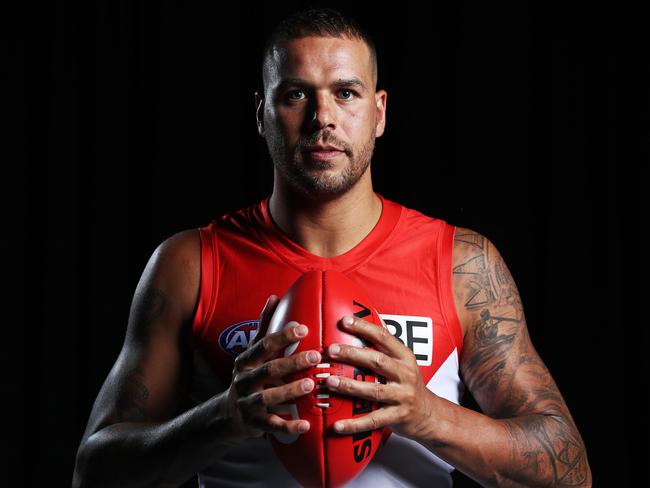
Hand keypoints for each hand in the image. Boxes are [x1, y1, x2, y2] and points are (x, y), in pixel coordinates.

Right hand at [222, 295, 321, 442]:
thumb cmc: (248, 376)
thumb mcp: (252, 352)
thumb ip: (263, 326)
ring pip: (268, 397)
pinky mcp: (254, 423)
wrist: (227, 414)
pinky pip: (272, 425)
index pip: (263, 345)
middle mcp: (244, 381)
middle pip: (268, 370)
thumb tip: (274, 297)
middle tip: (316, 355)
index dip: (282, 336)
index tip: (303, 328)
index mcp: (245, 361)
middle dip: (292, 362)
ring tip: (311, 385)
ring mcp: (248, 403)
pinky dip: (288, 426)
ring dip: (289, 392)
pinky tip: (306, 424)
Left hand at [323, 315, 433, 440]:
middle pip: (378, 361)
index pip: (384, 337)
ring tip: (329, 382)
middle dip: (353, 354)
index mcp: (405, 357)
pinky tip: (337, 425)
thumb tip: (372, 318)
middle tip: (331, 350)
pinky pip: (373, 420)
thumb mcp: (404, 361)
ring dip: (349, 386)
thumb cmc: (409, 384)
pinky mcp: (397, 417)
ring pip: (373, 391)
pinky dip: (354, 424)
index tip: (344, 321)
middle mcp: (405, 375)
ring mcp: (402, 397)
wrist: (429, 415)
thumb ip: (387, 344)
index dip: (364, 328)